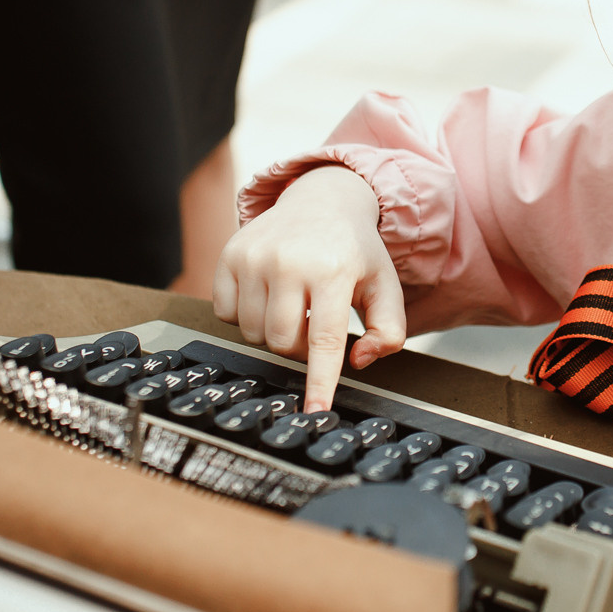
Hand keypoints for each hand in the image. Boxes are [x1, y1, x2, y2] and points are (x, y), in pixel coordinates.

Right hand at [211, 166, 405, 409]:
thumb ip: (388, 330)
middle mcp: (289, 261)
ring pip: (253, 333)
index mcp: (333, 270)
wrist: (321, 200)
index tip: (314, 411)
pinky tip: (267, 294)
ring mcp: (253, 257)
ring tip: (294, 306)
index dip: (319, 381)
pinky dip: (245, 315)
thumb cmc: (354, 252)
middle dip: (299, 347)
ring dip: (274, 331)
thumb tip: (359, 361)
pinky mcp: (228, 255)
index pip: (325, 339)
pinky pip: (225, 314)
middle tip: (314, 324)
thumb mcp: (385, 286)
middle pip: (282, 343)